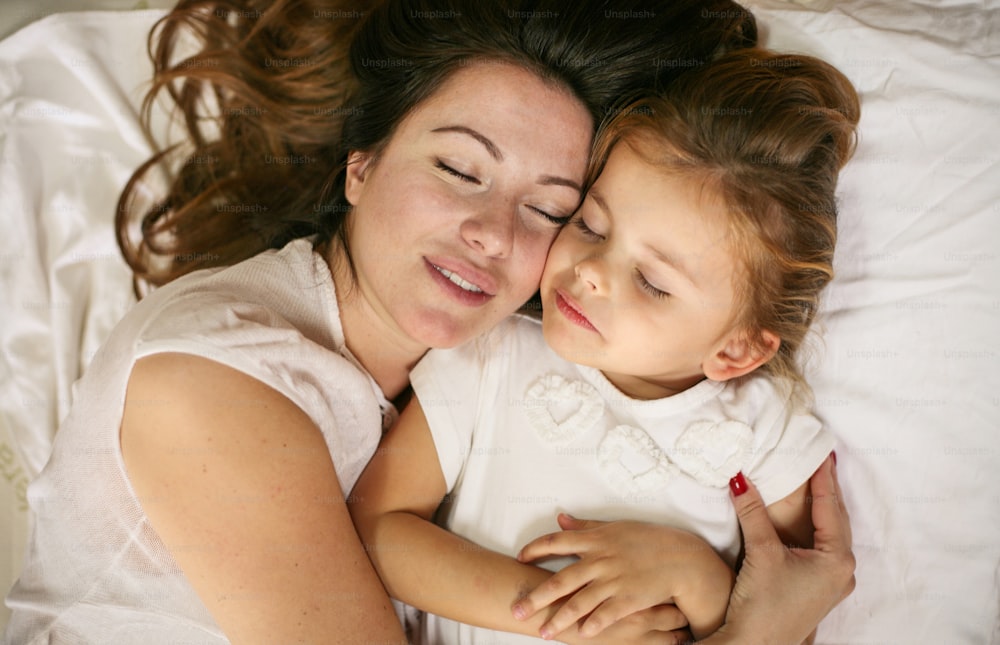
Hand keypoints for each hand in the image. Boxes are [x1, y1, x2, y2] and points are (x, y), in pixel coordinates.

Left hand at [512, 514, 733, 639]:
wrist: (681, 557)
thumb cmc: (647, 540)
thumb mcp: (614, 527)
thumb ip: (585, 526)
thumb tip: (559, 517)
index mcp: (595, 540)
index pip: (555, 542)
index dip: (534, 550)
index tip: (519, 558)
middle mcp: (600, 560)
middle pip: (560, 580)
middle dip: (536, 598)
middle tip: (518, 611)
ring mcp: (614, 581)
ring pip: (579, 603)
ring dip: (559, 620)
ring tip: (543, 633)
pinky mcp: (629, 600)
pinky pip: (605, 615)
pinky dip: (592, 625)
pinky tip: (581, 635)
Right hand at [701, 454, 854, 643]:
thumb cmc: (765, 605)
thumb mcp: (761, 552)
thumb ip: (753, 512)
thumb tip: (740, 477)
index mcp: (837, 559)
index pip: (830, 507)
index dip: (824, 478)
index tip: (823, 452)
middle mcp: (842, 570)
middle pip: (836, 519)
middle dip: (827, 490)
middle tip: (822, 461)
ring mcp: (831, 582)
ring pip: (829, 534)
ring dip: (822, 508)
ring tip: (816, 482)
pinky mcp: (817, 588)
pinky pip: (820, 547)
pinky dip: (812, 527)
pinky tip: (804, 518)